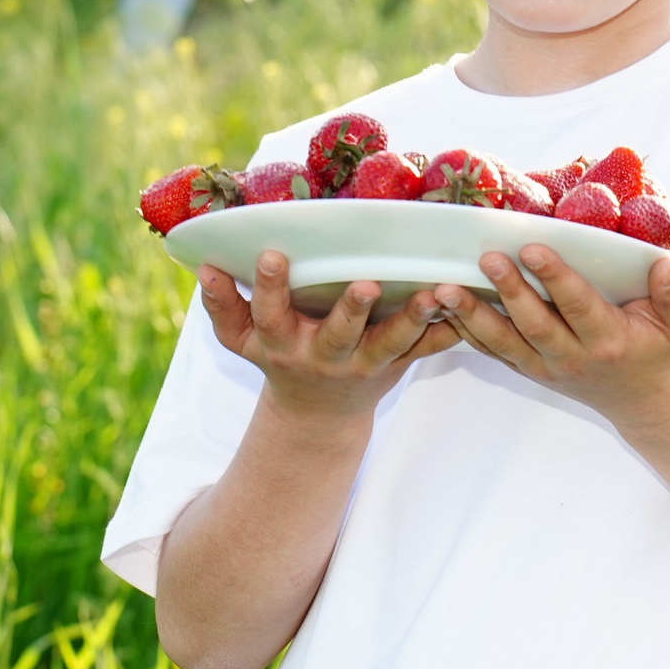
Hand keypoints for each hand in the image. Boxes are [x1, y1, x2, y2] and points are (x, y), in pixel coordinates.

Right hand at [197, 253, 457, 421]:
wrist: (317, 415)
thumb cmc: (276, 356)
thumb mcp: (241, 340)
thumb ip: (223, 305)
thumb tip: (202, 265)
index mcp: (281, 343)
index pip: (268, 314)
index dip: (268, 286)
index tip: (273, 253)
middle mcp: (323, 356)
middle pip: (338, 335)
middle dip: (351, 310)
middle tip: (367, 284)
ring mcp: (364, 364)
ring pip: (391, 344)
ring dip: (413, 320)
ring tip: (431, 295)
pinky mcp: (397, 365)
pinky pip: (426, 350)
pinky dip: (447, 332)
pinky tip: (466, 307)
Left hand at [430, 246, 669, 432]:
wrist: (644, 401)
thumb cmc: (661, 350)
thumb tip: (663, 264)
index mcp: (608, 341)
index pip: (578, 307)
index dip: (556, 279)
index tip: (534, 248)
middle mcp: (571, 358)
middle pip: (534, 325)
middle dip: (509, 291)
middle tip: (486, 258)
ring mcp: (545, 367)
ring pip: (502, 343)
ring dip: (471, 316)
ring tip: (444, 290)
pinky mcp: (528, 369)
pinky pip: (491, 351)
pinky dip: (464, 331)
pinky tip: (439, 308)